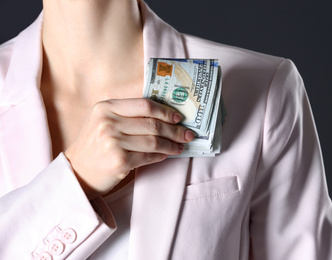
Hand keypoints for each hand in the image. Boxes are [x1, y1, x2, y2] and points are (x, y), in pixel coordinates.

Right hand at [65, 98, 193, 198]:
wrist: (76, 173)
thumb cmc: (94, 146)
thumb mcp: (104, 122)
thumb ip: (127, 115)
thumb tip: (165, 116)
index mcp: (106, 108)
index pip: (144, 105)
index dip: (165, 111)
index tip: (178, 117)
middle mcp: (108, 123)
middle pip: (152, 123)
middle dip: (175, 130)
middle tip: (188, 134)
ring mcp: (113, 142)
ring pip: (154, 140)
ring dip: (172, 144)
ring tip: (180, 146)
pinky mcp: (119, 161)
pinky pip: (149, 156)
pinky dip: (161, 156)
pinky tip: (167, 155)